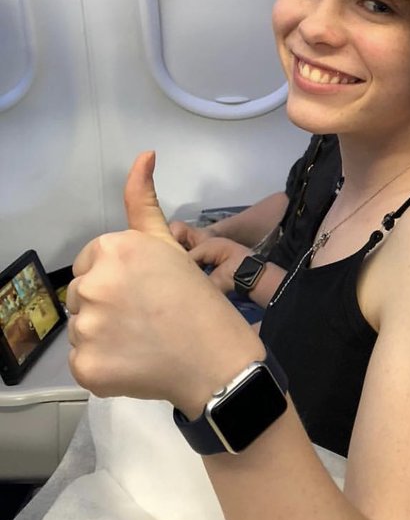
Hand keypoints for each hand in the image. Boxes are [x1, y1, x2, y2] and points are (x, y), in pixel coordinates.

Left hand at [66, 152, 259, 413]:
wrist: (218, 362)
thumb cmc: (198, 303)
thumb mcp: (169, 246)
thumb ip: (144, 202)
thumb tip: (144, 153)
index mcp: (111, 251)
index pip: (90, 266)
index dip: (118, 281)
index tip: (146, 295)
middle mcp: (93, 285)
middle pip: (82, 296)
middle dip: (107, 306)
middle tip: (147, 320)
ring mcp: (87, 329)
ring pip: (81, 329)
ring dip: (103, 337)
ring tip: (142, 344)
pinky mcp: (86, 365)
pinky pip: (81, 362)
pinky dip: (103, 367)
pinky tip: (133, 366)